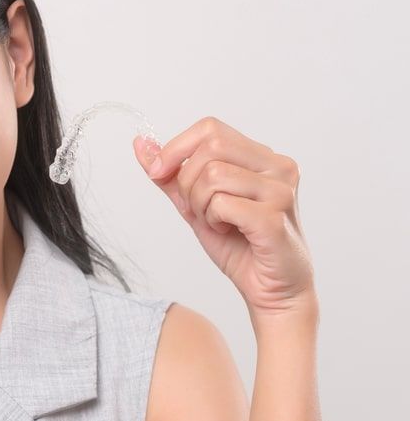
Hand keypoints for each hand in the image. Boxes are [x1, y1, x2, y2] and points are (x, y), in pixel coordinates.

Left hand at [132, 116, 315, 318]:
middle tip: (198, 210)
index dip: (176, 148)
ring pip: (213, 175)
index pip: (210, 128)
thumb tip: (140, 143)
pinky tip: (229, 232)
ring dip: (200, 205)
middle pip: (210, 148)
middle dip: (187, 181)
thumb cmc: (240, 246)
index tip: (157, 173)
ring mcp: (280, 191)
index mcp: (262, 157)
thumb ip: (171, 175)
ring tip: (218, 223)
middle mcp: (278, 166)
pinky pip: (222, 203)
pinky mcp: (274, 217)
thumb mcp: (196, 204)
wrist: (272, 292)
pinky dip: (213, 220)